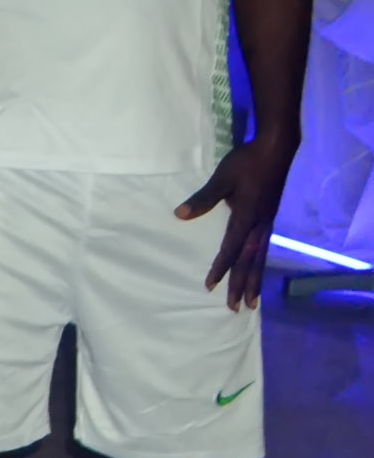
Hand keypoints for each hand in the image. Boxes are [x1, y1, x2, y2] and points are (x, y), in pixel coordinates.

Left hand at [178, 135, 294, 309]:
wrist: (277, 148)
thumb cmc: (247, 162)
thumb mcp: (222, 179)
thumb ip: (203, 199)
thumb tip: (180, 215)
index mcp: (247, 218)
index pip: (231, 250)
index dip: (221, 269)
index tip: (211, 287)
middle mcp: (260, 225)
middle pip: (249, 261)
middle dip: (242, 285)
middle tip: (238, 308)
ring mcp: (267, 222)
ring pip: (260, 258)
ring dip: (255, 279)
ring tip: (253, 301)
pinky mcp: (270, 217)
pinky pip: (264, 248)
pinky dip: (259, 264)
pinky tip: (256, 269)